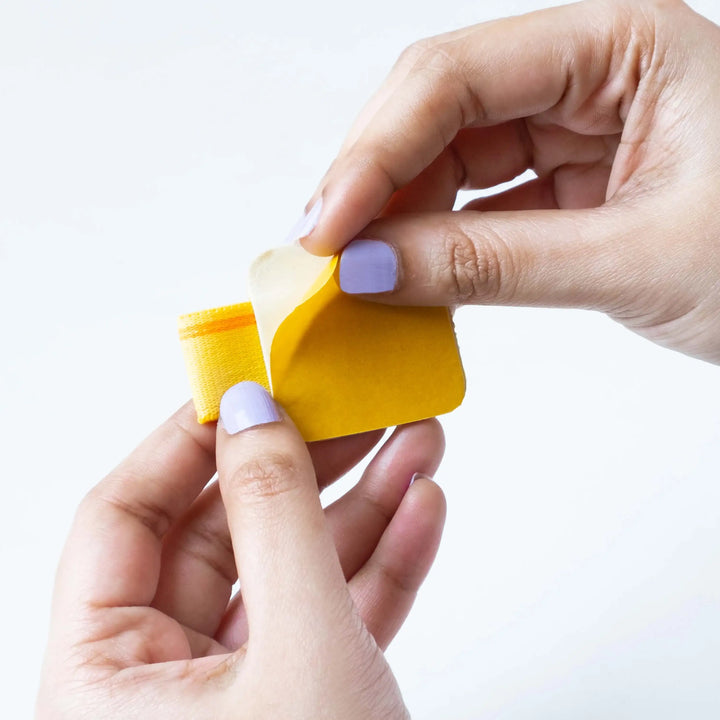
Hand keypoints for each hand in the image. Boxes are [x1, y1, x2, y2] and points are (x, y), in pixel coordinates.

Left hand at [36, 383, 445, 718]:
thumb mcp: (298, 651)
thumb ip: (275, 518)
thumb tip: (254, 413)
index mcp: (102, 678)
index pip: (127, 516)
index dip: (187, 441)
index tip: (248, 384)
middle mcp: (160, 680)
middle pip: (226, 531)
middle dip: (303, 466)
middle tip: (352, 406)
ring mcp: (240, 688)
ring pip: (294, 567)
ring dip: (362, 504)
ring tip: (415, 444)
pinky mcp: (305, 699)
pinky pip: (338, 611)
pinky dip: (384, 561)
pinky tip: (421, 505)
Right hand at [301, 0, 719, 363]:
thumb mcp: (638, 260)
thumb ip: (494, 264)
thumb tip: (372, 269)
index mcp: (623, 43)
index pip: (457, 77)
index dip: (376, 152)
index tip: (328, 228)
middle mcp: (588, 73)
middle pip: (438, 112)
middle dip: (373, 183)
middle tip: (323, 254)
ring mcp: (573, 130)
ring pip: (449, 161)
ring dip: (395, 218)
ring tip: (353, 274)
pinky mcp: (566, 185)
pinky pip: (477, 206)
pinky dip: (435, 245)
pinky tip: (404, 276)